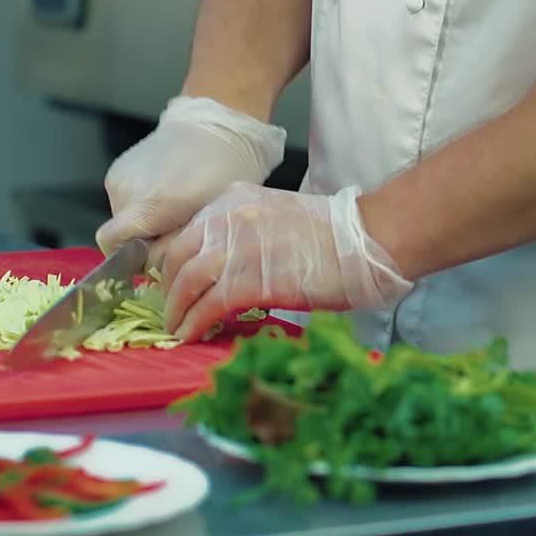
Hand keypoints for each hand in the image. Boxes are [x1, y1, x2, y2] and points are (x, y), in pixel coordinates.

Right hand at [95, 96, 286, 260]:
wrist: (215, 125)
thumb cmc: (223, 175)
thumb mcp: (208, 221)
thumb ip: (176, 248)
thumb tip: (153, 263)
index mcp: (147, 207)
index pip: (112, 245)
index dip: (130, 257)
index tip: (157, 253)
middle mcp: (124, 192)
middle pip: (119, 233)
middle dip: (142, 238)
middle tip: (175, 228)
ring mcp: (118, 177)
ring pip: (121, 216)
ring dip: (142, 219)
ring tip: (173, 205)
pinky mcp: (119, 166)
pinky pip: (123, 197)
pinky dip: (139, 201)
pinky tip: (165, 188)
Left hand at [160, 182, 413, 340]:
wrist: (367, 241)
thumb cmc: (331, 235)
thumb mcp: (272, 218)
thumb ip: (240, 234)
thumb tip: (218, 265)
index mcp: (233, 201)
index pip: (185, 232)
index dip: (172, 262)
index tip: (171, 281)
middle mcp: (228, 220)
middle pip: (178, 257)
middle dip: (169, 287)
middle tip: (170, 308)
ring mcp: (238, 250)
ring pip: (187, 282)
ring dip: (177, 310)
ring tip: (177, 327)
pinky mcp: (252, 282)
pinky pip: (209, 306)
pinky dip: (194, 323)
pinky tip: (191, 335)